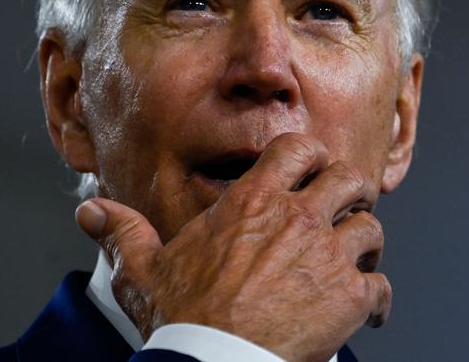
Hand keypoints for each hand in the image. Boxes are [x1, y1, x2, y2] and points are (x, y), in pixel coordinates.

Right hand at [76, 133, 390, 361]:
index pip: (297, 150)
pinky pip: (380, 287)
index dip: (313, 154)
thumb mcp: (143, 270)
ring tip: (358, 260)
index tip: (315, 168)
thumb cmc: (183, 317)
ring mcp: (326, 256)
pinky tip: (369, 313)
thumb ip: (121, 233)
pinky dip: (379, 299)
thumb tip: (88, 212)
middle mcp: (295, 219)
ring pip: (371, 230)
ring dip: (368, 245)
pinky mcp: (348, 299)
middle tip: (348, 206)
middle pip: (349, 179)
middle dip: (354, 190)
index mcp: (252, 203)